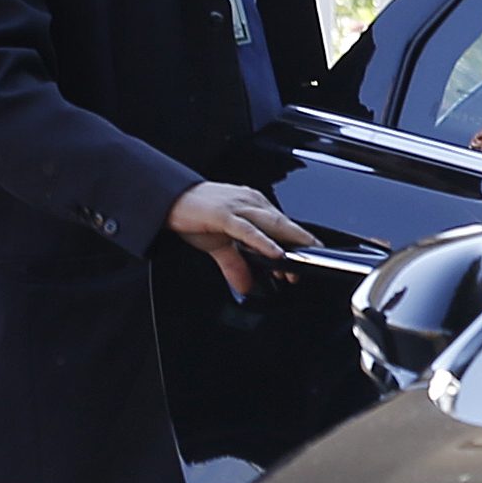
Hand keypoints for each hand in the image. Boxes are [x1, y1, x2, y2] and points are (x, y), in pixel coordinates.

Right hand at [166, 180, 315, 298]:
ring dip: (290, 245)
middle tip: (313, 263)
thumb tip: (245, 286)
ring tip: (302, 262)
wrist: (167, 196)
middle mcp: (251, 202)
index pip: (283, 225)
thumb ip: (234, 265)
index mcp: (253, 205)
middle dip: (301, 245)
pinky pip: (249, 230)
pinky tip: (276, 254)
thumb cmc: (193, 213)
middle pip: (284, 226)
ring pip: (273, 226)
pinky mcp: (224, 215)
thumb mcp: (218, 244)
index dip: (298, 243)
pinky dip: (265, 243)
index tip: (309, 260)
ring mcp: (238, 207)